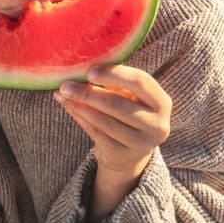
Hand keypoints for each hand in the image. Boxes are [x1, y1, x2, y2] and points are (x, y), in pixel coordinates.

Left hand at [53, 65, 171, 176]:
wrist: (130, 153)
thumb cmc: (129, 112)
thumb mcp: (131, 97)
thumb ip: (114, 83)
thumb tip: (81, 68)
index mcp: (162, 102)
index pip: (140, 82)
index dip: (114, 75)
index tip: (90, 71)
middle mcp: (157, 124)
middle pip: (119, 104)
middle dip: (89, 93)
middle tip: (66, 85)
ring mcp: (141, 143)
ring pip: (105, 121)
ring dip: (80, 106)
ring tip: (62, 94)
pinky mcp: (123, 154)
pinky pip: (97, 133)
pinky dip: (80, 117)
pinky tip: (68, 106)